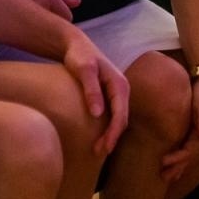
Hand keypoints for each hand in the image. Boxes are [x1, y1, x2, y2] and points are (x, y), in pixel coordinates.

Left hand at [60, 32, 128, 155]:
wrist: (76, 45)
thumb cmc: (79, 55)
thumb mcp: (84, 70)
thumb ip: (91, 90)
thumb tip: (97, 114)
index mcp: (120, 85)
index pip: (121, 114)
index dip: (114, 133)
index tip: (105, 147)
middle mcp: (122, 90)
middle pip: (122, 119)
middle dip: (112, 137)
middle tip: (99, 152)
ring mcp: (116, 93)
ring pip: (118, 118)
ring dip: (110, 134)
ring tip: (98, 149)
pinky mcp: (109, 95)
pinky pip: (112, 115)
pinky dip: (107, 127)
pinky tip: (98, 136)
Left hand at [159, 75, 198, 183]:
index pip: (190, 151)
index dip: (178, 159)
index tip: (163, 163)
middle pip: (189, 157)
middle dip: (178, 168)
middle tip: (164, 178)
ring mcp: (198, 133)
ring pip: (188, 153)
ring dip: (178, 165)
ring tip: (167, 176)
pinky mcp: (192, 128)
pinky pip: (185, 145)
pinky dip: (179, 155)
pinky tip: (171, 160)